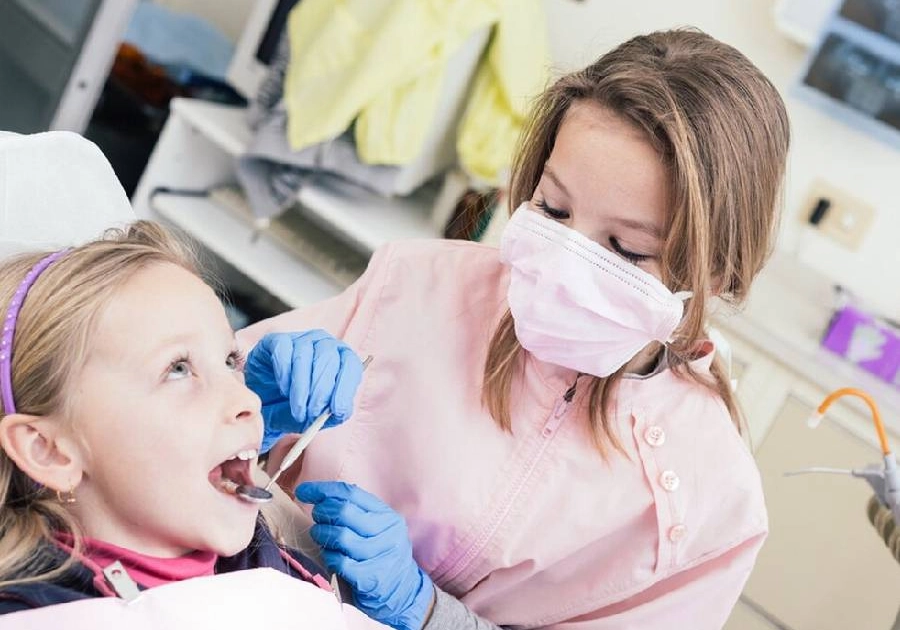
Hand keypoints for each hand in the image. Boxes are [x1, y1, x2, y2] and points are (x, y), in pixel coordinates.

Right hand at [244, 331, 363, 451]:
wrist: (264, 406)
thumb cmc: (295, 407)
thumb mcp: (316, 417)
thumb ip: (331, 414)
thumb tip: (341, 411)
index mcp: (341, 359)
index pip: (351, 365)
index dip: (345, 388)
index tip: (338, 410)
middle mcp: (324, 344)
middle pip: (328, 358)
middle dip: (321, 389)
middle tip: (313, 412)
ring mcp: (300, 339)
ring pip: (304, 355)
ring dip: (301, 387)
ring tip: (297, 409)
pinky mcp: (276, 340)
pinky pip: (283, 350)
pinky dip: (284, 372)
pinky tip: (283, 389)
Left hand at [295, 481, 434, 629]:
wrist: (402, 592)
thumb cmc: (380, 556)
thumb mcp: (376, 530)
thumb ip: (355, 513)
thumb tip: (319, 497)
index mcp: (387, 516)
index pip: (352, 493)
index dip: (324, 490)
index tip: (304, 491)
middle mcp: (388, 532)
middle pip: (344, 511)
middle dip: (322, 512)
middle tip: (316, 518)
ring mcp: (381, 554)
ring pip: (341, 536)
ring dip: (322, 534)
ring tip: (319, 536)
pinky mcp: (371, 577)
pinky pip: (340, 561)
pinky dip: (329, 557)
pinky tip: (330, 557)